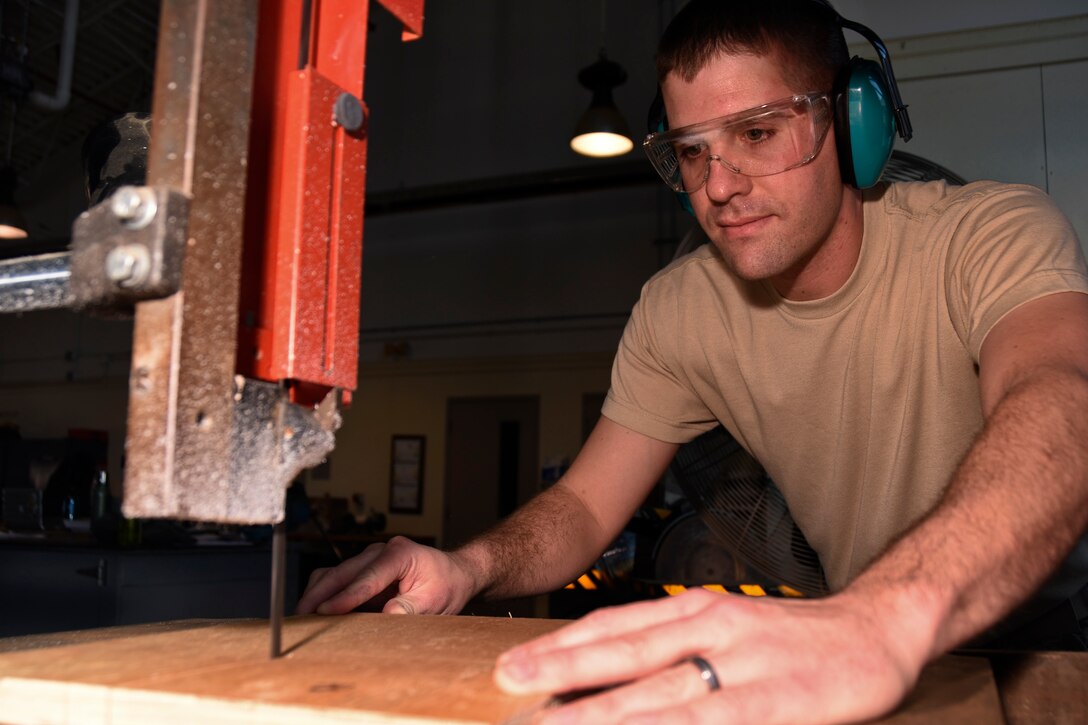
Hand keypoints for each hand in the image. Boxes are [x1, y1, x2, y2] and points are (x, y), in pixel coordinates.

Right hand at [296, 536, 476, 615]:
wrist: (452, 574)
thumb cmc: (446, 584)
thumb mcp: (436, 600)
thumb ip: (411, 607)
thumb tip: (387, 615)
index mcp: (400, 554)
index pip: (367, 578)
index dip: (346, 596)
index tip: (327, 611)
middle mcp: (380, 552)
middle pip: (343, 571)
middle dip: (320, 593)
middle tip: (301, 615)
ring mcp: (370, 559)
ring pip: (335, 572)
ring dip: (318, 592)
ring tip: (302, 615)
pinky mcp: (364, 571)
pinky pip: (338, 579)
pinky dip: (325, 593)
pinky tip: (315, 610)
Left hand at [493, 588, 929, 723]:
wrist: (876, 629)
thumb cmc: (790, 638)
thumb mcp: (726, 627)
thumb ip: (673, 647)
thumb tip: (612, 677)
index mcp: (695, 609)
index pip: (616, 626)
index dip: (562, 646)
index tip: (514, 664)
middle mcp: (710, 627)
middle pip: (624, 652)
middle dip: (561, 670)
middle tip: (509, 683)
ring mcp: (742, 662)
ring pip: (658, 690)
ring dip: (601, 710)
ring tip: (551, 722)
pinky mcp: (775, 699)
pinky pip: (711, 721)